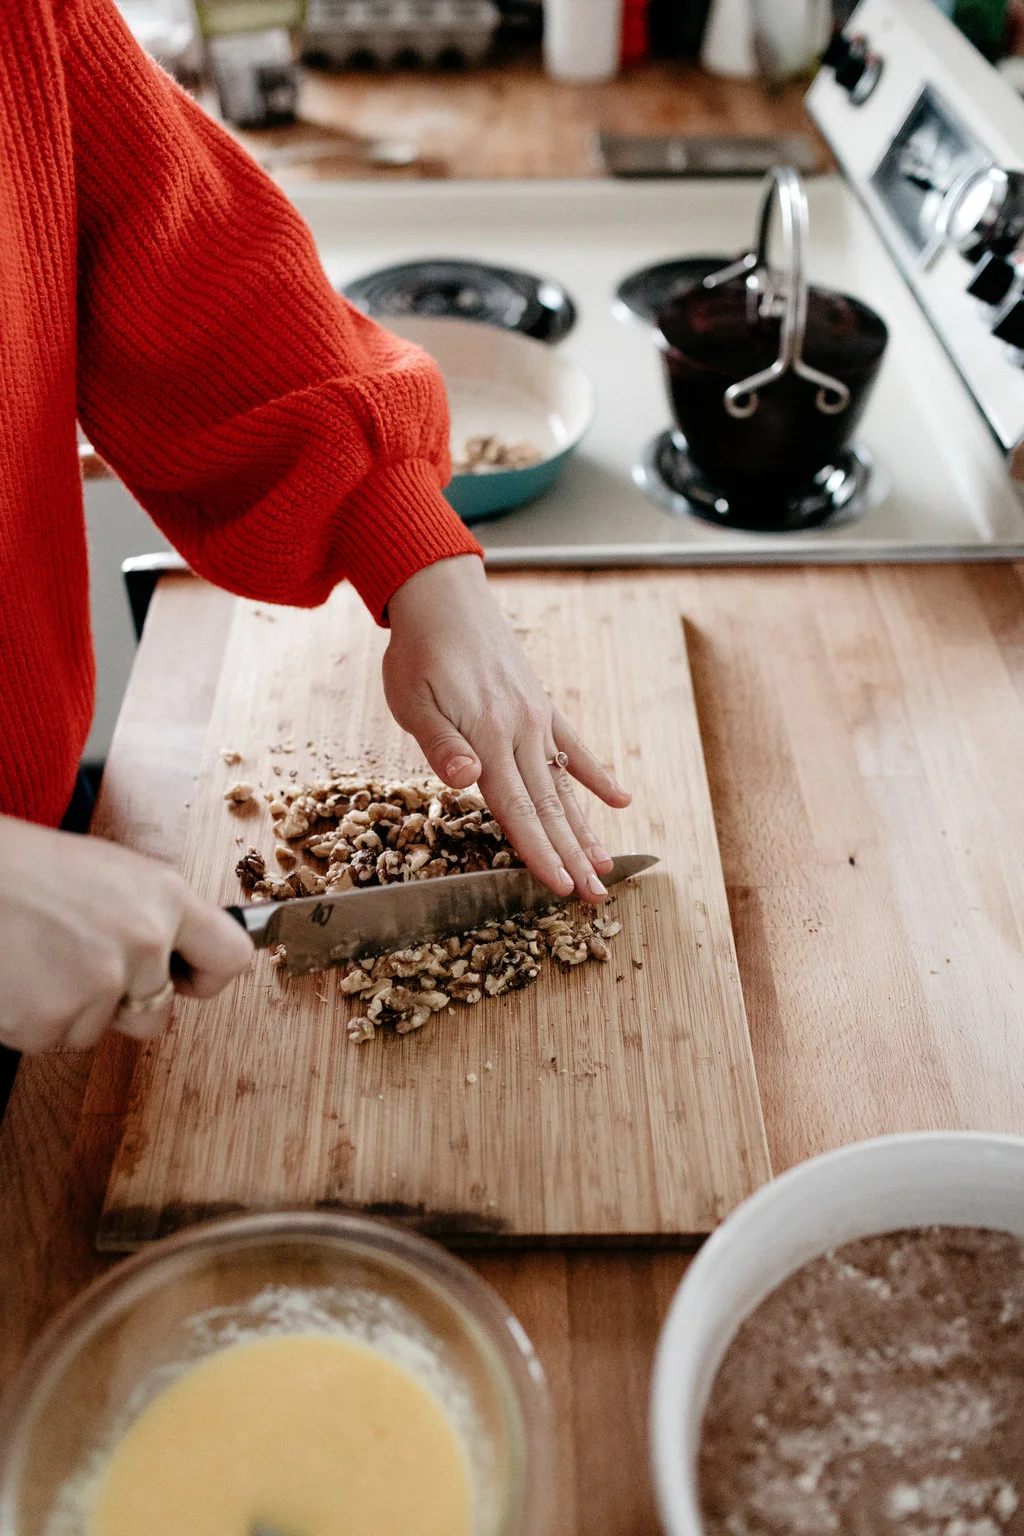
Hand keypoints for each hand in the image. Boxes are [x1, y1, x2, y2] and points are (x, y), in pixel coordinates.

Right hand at [0, 816, 253, 1053]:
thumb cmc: (30, 869)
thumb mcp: (113, 874)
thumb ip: (154, 916)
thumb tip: (179, 963)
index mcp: (165, 896)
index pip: (230, 956)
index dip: (206, 977)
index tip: (186, 981)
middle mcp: (143, 939)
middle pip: (158, 1014)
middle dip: (123, 1004)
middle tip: (78, 962)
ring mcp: (100, 982)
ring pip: (98, 1031)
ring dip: (70, 1010)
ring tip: (39, 958)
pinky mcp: (53, 1016)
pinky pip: (54, 1040)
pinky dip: (34, 1019)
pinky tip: (19, 976)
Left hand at [382, 556, 630, 903]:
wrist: (444, 596)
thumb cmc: (418, 652)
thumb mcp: (413, 700)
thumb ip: (441, 744)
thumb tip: (466, 781)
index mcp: (488, 738)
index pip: (517, 809)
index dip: (538, 853)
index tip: (560, 888)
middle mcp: (521, 733)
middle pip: (550, 807)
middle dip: (573, 858)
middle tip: (598, 899)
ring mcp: (537, 719)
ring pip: (565, 786)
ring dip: (587, 830)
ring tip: (607, 866)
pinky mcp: (541, 705)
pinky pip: (574, 747)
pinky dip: (595, 775)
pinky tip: (619, 801)